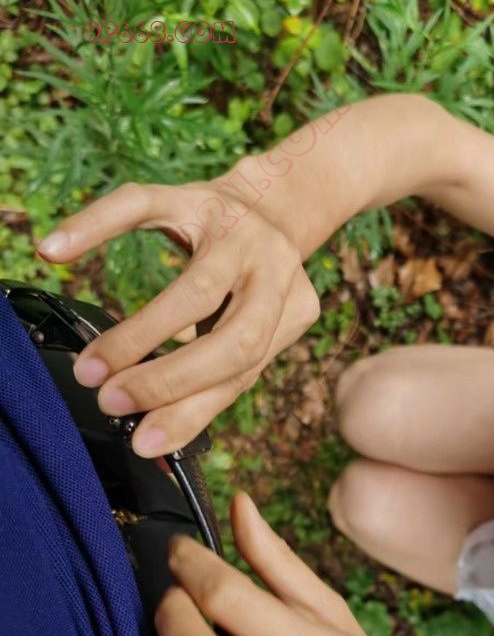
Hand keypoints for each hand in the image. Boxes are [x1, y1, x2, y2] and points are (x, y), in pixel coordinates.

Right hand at [36, 169, 319, 456]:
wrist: (272, 202)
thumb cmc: (249, 286)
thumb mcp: (250, 330)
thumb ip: (211, 381)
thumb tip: (153, 439)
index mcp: (293, 312)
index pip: (243, 374)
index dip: (192, 410)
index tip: (145, 442)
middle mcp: (276, 272)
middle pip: (236, 339)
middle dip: (171, 379)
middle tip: (112, 400)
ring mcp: (239, 228)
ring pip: (198, 288)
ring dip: (140, 334)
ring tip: (94, 367)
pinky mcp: (196, 193)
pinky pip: (142, 206)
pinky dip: (95, 226)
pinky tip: (59, 251)